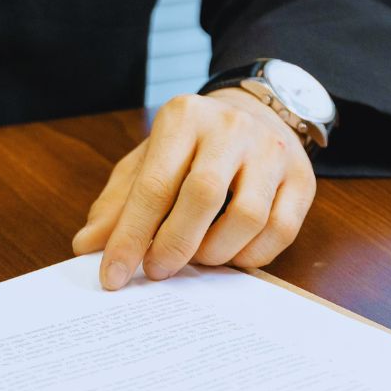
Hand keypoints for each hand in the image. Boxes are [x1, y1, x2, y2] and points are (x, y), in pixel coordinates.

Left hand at [71, 89, 315, 287]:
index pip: (153, 185)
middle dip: (173, 245)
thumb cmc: (190, 147)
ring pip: (248, 216)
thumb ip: (117, 203)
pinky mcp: (302, 179)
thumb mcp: (146, 162)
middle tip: (156, 272)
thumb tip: (87, 247)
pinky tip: (230, 255)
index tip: (112, 276)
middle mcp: (231, 129)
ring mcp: (272, 152)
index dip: (130, 237)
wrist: (255, 114)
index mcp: (183, 119)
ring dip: (215, 252)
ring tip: (196, 259)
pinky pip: (280, 230)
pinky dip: (250, 255)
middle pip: (202, 196)